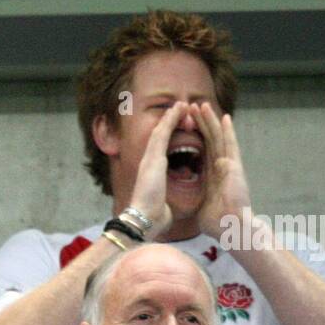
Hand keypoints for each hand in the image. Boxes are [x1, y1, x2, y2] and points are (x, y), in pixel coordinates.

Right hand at [127, 101, 183, 239]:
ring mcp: (149, 159)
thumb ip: (162, 202)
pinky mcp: (153, 157)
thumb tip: (164, 210)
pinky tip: (178, 108)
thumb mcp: (160, 206)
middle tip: (180, 109)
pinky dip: (170, 120)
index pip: (161, 151)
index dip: (170, 138)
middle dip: (170, 123)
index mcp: (152, 174)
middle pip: (160, 137)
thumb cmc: (152, 218)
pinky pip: (163, 133)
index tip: (179, 128)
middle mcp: (148, 163)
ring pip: (161, 131)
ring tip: (181, 104)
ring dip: (171, 116)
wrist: (143, 220)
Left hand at [194, 102, 252, 241]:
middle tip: (191, 106)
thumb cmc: (217, 223)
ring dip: (210, 121)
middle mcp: (221, 168)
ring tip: (202, 105)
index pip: (201, 151)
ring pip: (217, 138)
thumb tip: (189, 203)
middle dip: (200, 123)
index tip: (185, 124)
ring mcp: (229, 166)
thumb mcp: (201, 206)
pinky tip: (224, 117)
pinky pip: (230, 145)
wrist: (231, 229)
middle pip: (208, 140)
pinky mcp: (235, 167)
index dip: (193, 137)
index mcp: (211, 176)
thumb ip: (197, 198)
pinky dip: (227, 131)